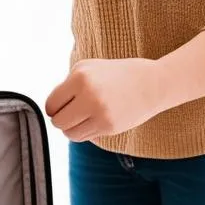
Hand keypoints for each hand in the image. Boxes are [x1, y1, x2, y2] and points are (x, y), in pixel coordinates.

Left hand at [45, 58, 167, 141]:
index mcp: (80, 77)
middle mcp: (89, 95)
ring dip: (71, 128)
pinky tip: (92, 122)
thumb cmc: (116, 75)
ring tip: (82, 117)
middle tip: (72, 112)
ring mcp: (100, 112)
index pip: (51, 104)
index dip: (54, 107)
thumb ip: (66, 84)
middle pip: (57, 121)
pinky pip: (83, 137)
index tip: (63, 104)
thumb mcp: (89, 67)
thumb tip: (51, 108)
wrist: (154, 83)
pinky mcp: (109, 126)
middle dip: (61, 119)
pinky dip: (83, 133)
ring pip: (68, 133)